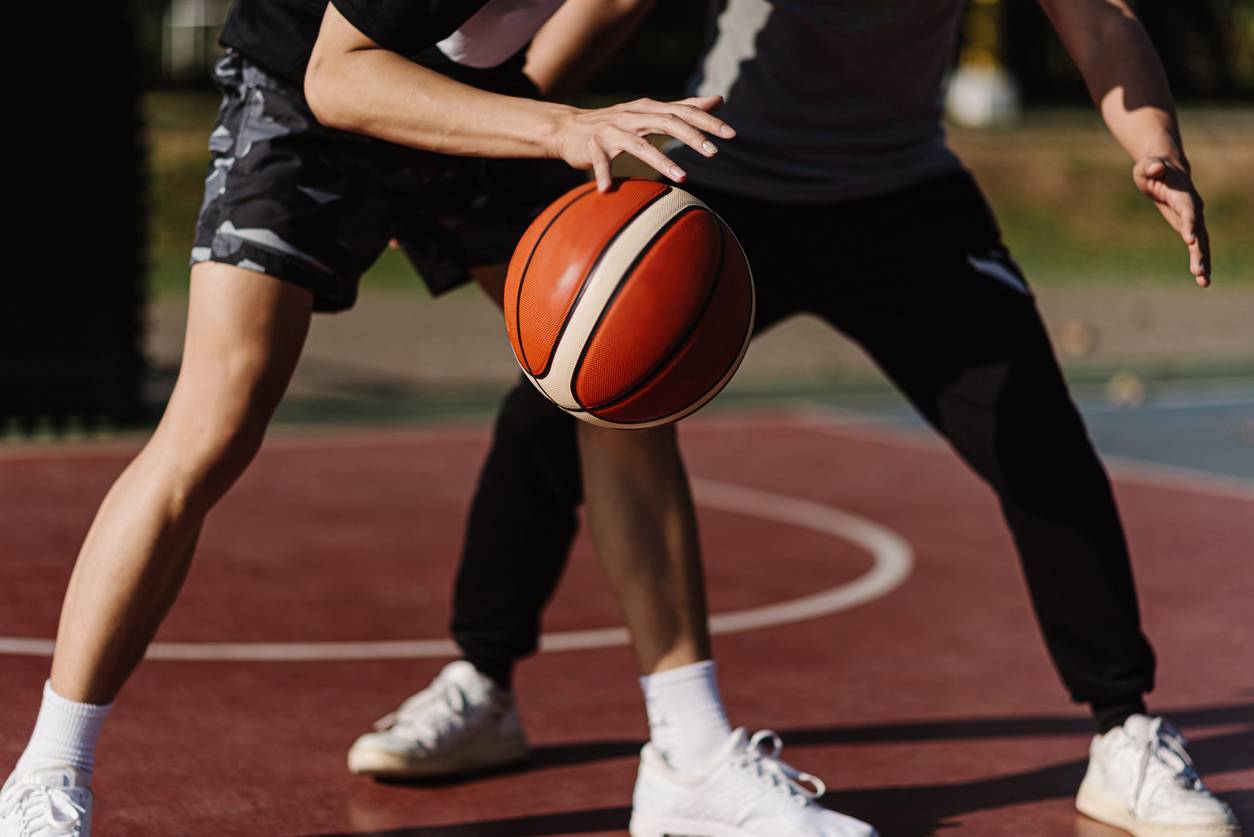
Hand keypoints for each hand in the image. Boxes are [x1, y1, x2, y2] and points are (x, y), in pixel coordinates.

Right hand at [551, 95, 734, 191]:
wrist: (569, 128)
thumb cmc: (616, 124)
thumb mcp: (650, 112)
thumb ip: (683, 108)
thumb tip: (717, 100)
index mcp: (649, 109)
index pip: (684, 111)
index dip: (708, 121)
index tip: (731, 134)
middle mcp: (632, 116)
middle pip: (667, 122)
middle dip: (692, 137)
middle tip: (714, 153)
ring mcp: (612, 131)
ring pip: (638, 144)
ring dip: (661, 160)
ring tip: (682, 177)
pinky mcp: (592, 146)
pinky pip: (600, 161)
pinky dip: (604, 174)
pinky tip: (607, 190)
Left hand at [1133, 156, 1209, 285]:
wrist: (1164, 167)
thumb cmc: (1152, 166)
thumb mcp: (1147, 165)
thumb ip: (1152, 166)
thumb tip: (1154, 166)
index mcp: (1183, 194)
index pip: (1188, 210)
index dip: (1190, 223)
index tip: (1190, 239)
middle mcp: (1192, 207)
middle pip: (1199, 231)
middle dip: (1199, 251)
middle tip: (1198, 270)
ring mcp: (1192, 218)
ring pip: (1201, 242)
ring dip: (1202, 261)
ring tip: (1203, 281)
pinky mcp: (1188, 226)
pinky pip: (1196, 245)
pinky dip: (1200, 260)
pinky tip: (1202, 279)